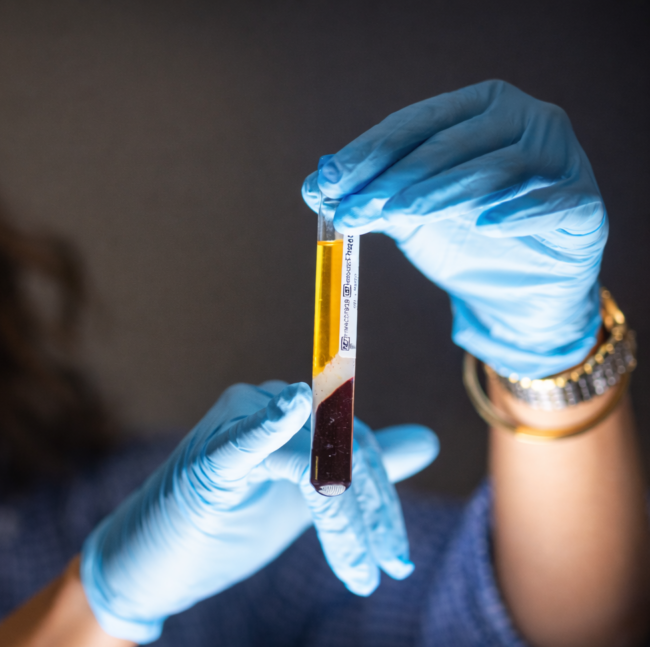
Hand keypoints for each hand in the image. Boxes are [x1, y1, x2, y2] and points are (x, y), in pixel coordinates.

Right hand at [80, 381, 437, 642]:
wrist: (155, 566)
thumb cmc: (224, 527)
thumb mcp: (304, 500)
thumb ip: (360, 470)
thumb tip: (427, 442)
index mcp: (286, 412)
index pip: (355, 439)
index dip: (383, 499)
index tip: (395, 559)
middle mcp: (262, 405)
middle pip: (344, 445)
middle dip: (374, 512)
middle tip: (391, 569)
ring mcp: (231, 427)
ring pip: (313, 459)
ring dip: (346, 518)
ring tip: (361, 573)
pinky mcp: (205, 461)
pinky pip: (244, 443)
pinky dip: (267, 427)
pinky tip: (292, 406)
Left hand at [302, 80, 605, 377]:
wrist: (517, 290)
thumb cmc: (461, 239)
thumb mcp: (407, 215)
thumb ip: (367, 196)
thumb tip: (313, 187)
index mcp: (476, 107)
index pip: (414, 123)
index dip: (368, 153)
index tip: (330, 183)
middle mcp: (522, 118)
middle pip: (446, 147)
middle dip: (392, 181)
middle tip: (351, 213)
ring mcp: (559, 155)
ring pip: (491, 171)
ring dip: (438, 196)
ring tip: (399, 218)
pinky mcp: (583, 200)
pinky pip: (548, 202)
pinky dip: (516, 212)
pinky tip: (485, 226)